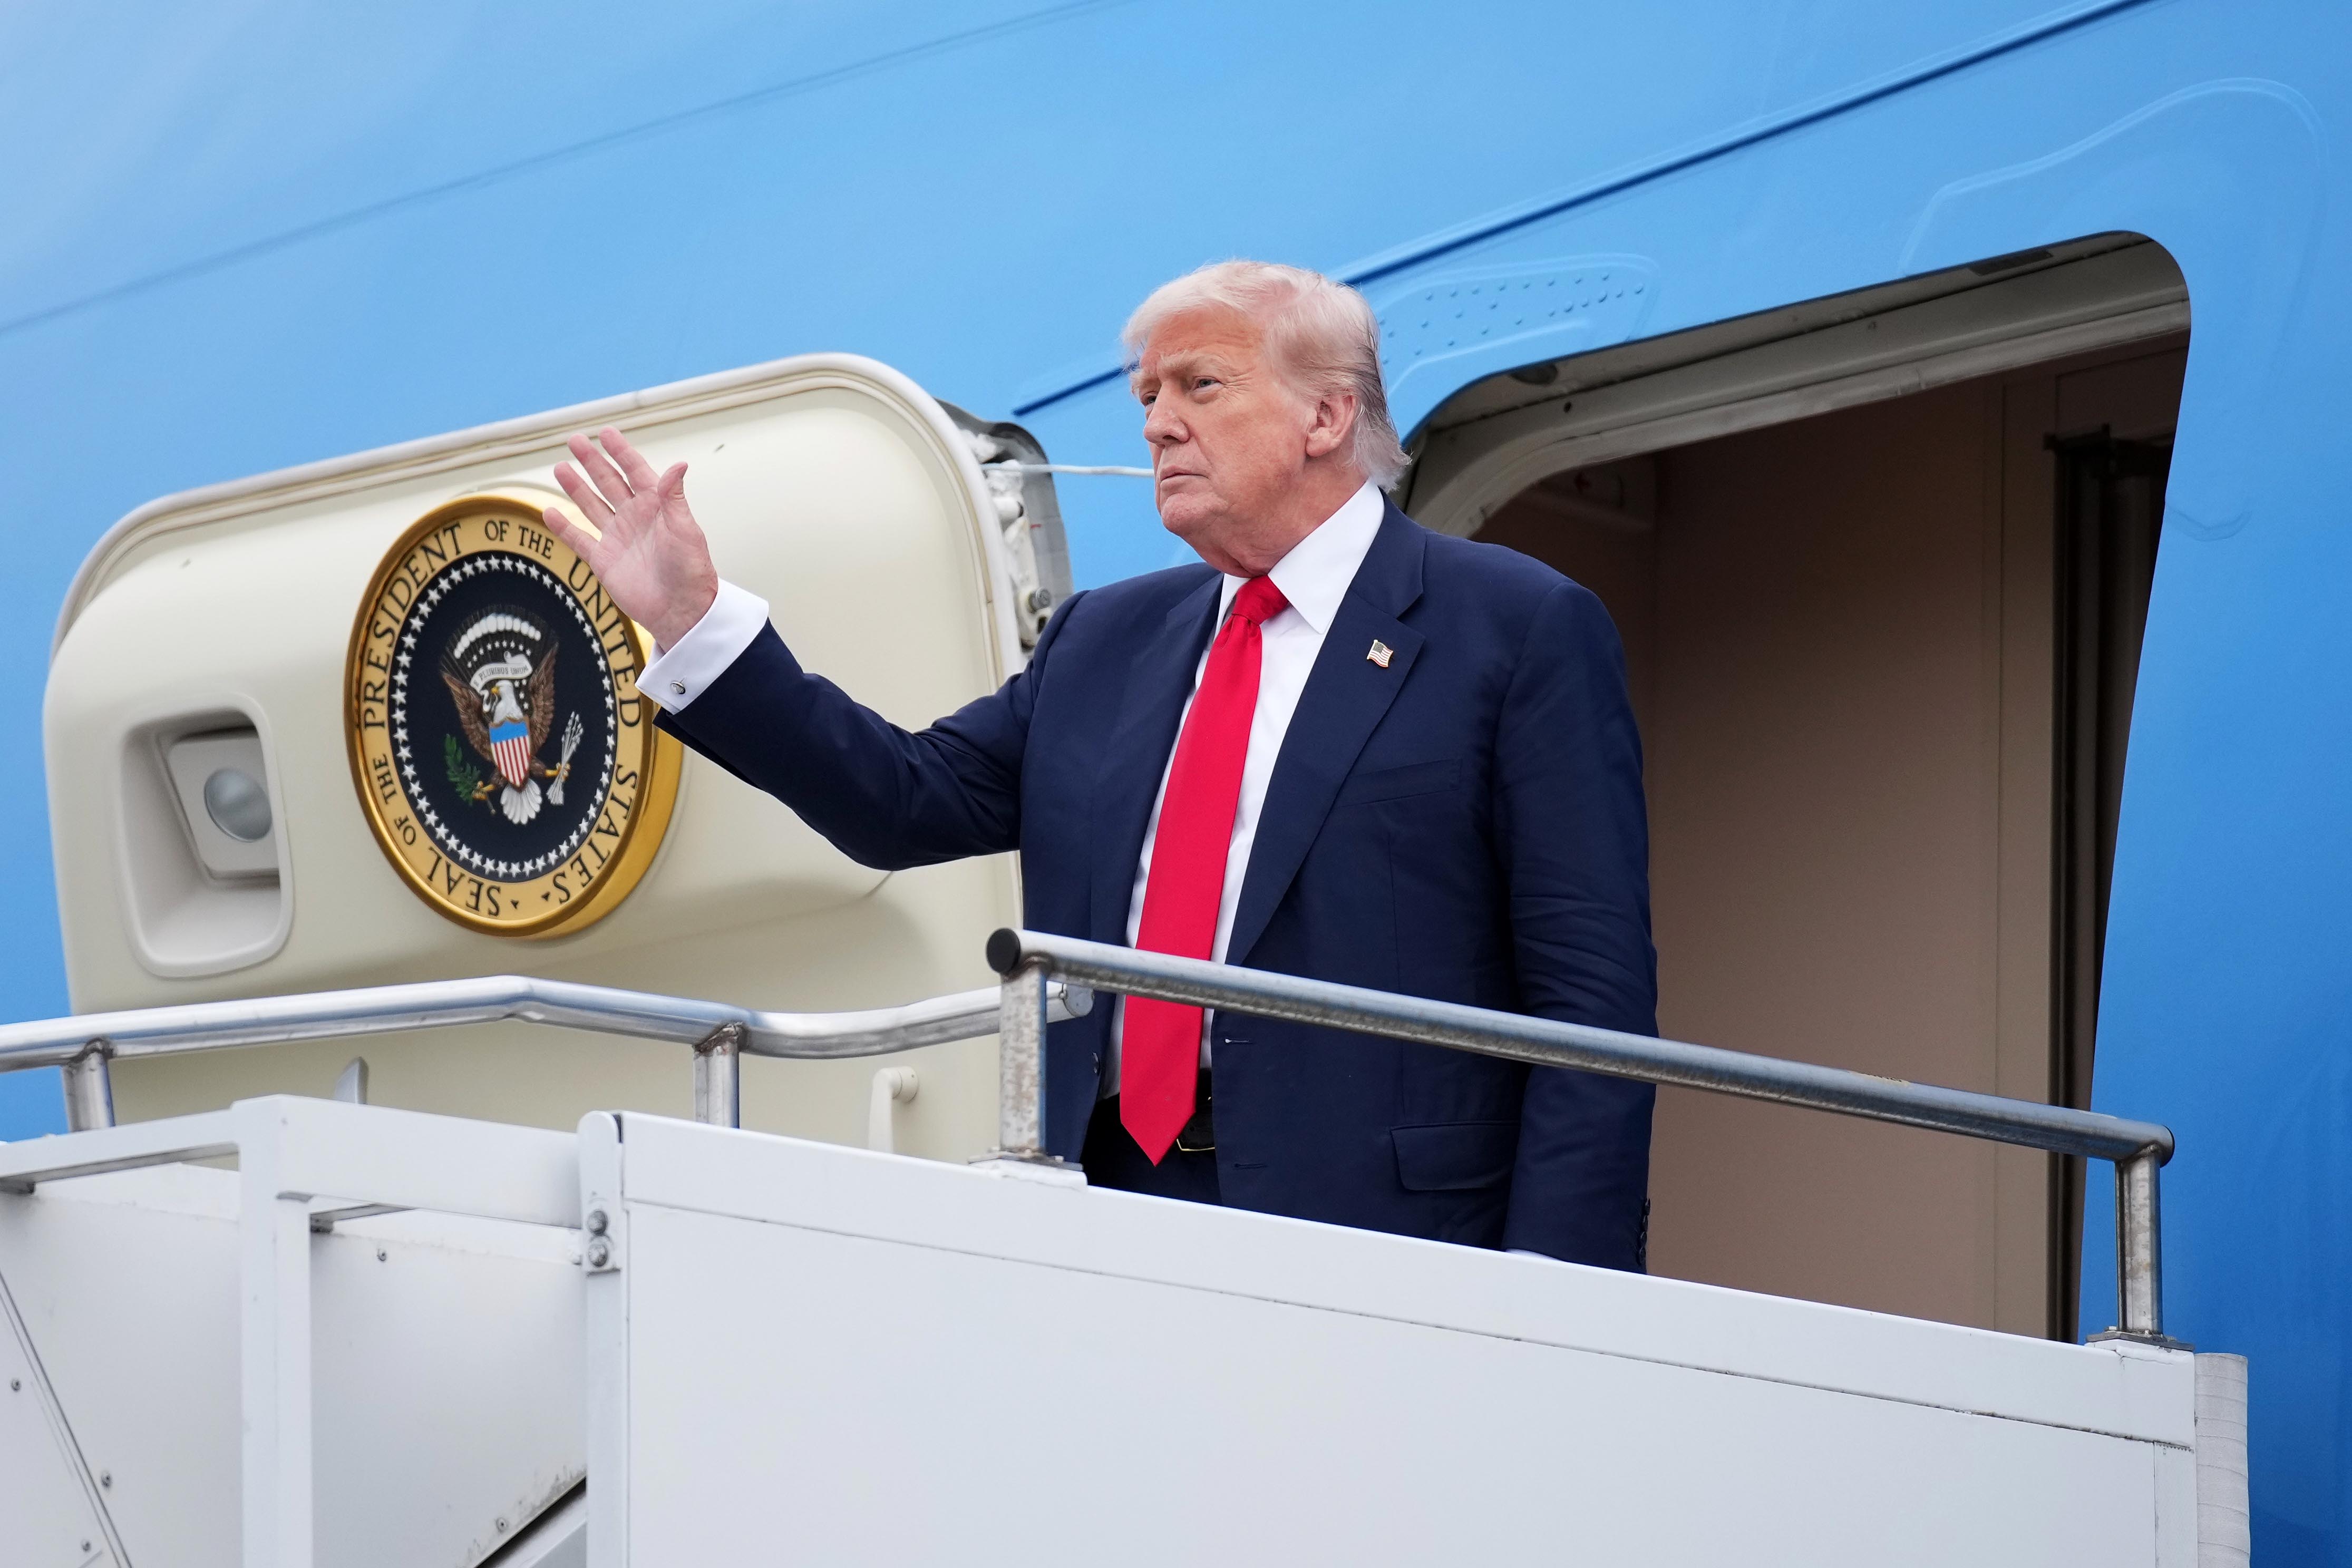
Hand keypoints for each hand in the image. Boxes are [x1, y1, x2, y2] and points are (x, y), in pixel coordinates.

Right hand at [542, 427, 719, 649]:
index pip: (636, 471)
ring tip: (561, 467)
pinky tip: (550, 511)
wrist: (681, 611)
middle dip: (593, 461)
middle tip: (575, 440)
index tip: (606, 432)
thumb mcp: (686, 531)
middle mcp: (635, 518)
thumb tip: (679, 464)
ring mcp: (618, 538)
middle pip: (609, 482)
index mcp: (657, 506)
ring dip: (576, 487)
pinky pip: (580, 539)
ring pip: (592, 505)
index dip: (621, 452)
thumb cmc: (691, 572)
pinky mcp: (604, 560)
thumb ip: (675, 498)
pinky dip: (564, 527)